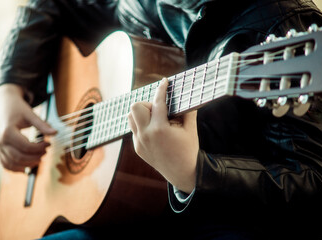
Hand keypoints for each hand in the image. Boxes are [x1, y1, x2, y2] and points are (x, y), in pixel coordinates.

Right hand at [0, 84, 56, 171]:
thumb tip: (55, 133)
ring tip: (39, 158)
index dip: (40, 148)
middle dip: (35, 157)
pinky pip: (6, 165)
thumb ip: (42, 125)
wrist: (4, 104)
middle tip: (46, 152)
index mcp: (8, 132)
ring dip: (28, 164)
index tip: (49, 144)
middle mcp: (0, 141)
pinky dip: (17, 168)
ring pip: (12, 164)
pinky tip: (28, 166)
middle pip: (19, 157)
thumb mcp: (31, 114)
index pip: (26, 147)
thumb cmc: (18, 109)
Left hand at [128, 78, 198, 192]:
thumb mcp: (190, 129)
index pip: (157, 102)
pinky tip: (155, 132)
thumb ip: (187, 111)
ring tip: (156, 120)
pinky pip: (134, 129)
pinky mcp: (137, 148)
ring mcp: (139, 142)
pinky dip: (143, 125)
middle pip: (135, 107)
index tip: (164, 81)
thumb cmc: (188, 150)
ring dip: (142, 114)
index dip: (162, 89)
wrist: (183, 173)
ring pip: (131, 117)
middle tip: (159, 111)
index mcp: (160, 129)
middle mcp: (146, 135)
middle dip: (147, 104)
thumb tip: (187, 94)